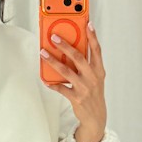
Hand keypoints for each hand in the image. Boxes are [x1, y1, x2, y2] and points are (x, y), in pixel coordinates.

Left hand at [40, 22, 106, 141]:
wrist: (96, 117)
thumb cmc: (93, 93)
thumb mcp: (95, 78)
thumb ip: (87, 64)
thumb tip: (72, 49)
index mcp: (99, 70)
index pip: (97, 50)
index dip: (93, 36)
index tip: (88, 23)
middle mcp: (92, 78)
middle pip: (78, 57)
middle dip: (65, 46)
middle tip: (54, 37)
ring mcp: (84, 88)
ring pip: (66, 71)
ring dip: (53, 61)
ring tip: (43, 53)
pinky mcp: (76, 98)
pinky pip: (60, 88)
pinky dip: (51, 83)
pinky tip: (45, 79)